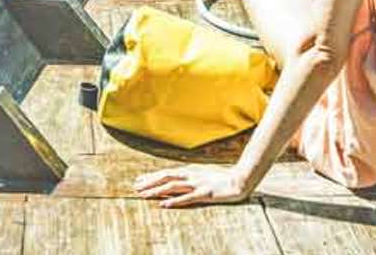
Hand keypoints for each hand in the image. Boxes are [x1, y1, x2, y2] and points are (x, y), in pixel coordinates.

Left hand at [132, 164, 251, 207]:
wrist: (241, 180)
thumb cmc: (223, 179)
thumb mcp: (204, 175)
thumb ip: (192, 178)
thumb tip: (180, 181)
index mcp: (191, 171)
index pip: (167, 173)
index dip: (152, 176)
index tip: (139, 180)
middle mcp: (191, 176)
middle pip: (166, 177)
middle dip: (149, 182)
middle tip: (135, 188)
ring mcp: (198, 184)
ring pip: (172, 186)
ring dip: (157, 191)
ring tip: (143, 195)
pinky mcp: (205, 194)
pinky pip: (187, 198)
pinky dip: (174, 201)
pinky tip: (164, 204)